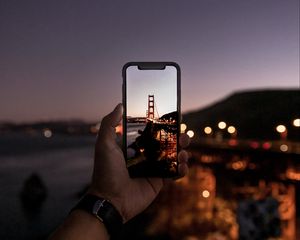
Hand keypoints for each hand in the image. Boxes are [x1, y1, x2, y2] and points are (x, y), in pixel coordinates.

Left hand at [88, 103, 188, 221]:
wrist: (111, 199)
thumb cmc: (106, 171)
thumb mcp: (104, 144)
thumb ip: (109, 124)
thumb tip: (119, 105)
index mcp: (134, 145)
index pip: (152, 132)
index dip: (162, 126)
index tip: (172, 119)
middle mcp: (145, 155)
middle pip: (166, 143)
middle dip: (177, 138)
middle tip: (183, 135)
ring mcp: (153, 168)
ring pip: (173, 157)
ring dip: (182, 152)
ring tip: (183, 152)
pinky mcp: (159, 181)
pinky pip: (174, 173)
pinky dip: (182, 169)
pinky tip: (182, 166)